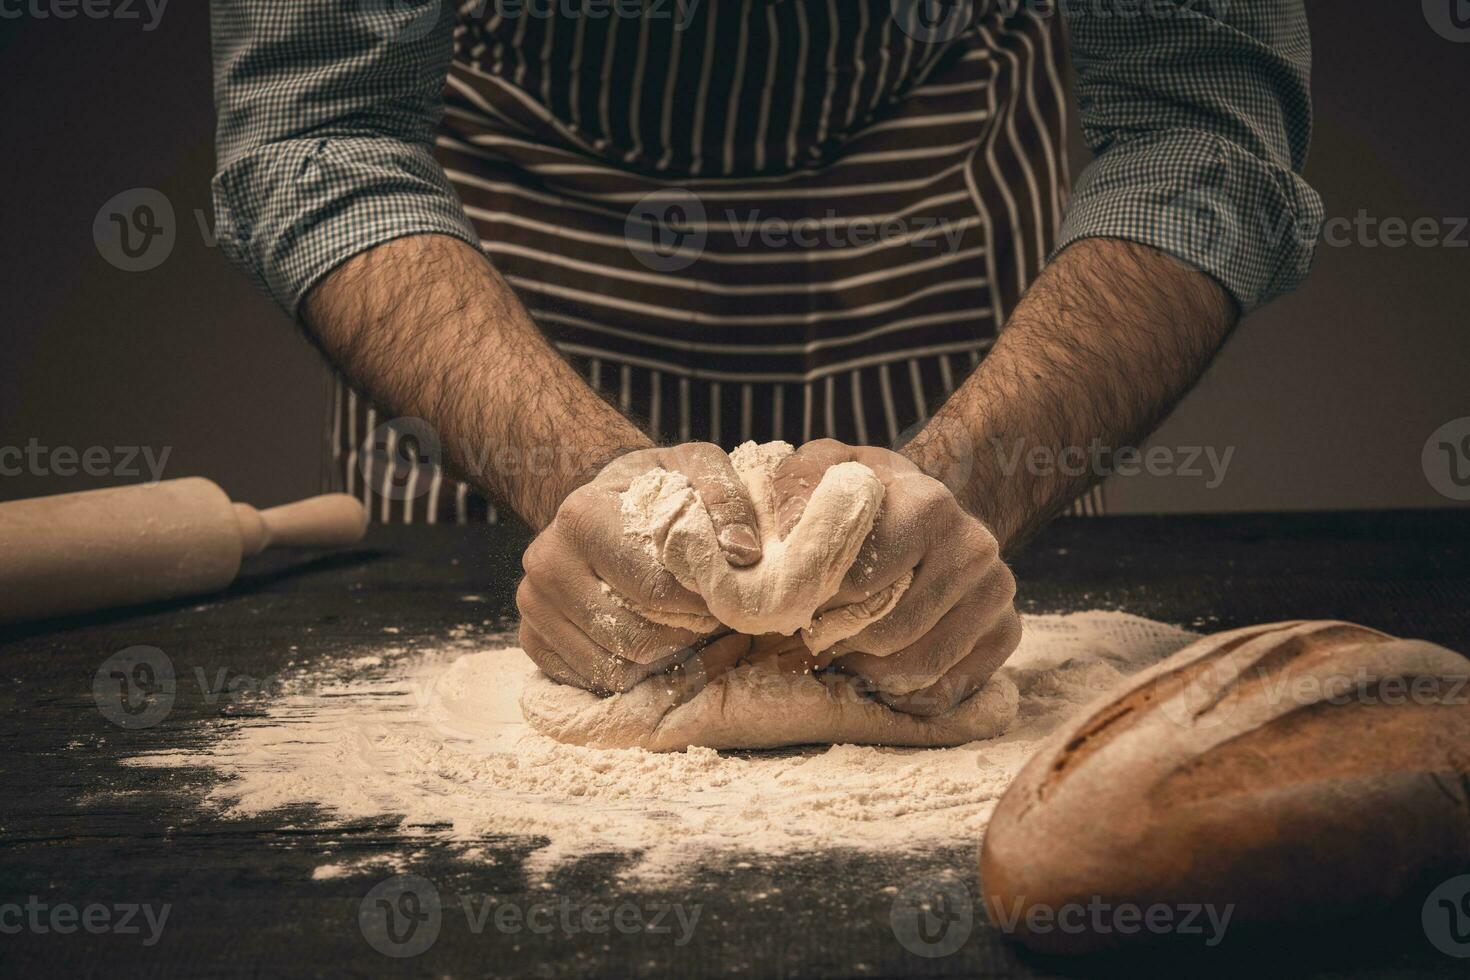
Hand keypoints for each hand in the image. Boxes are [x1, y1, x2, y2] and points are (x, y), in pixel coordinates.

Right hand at [517, 443, 762, 694]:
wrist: (604, 499)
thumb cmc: (655, 486)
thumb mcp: (696, 469)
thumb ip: (724, 500)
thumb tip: (743, 553)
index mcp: (583, 518)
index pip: (653, 591)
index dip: (701, 608)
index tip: (724, 602)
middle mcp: (547, 562)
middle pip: (631, 638)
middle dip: (683, 639)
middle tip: (709, 624)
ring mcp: (533, 603)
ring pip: (610, 669)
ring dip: (660, 663)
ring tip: (686, 634)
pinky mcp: (530, 636)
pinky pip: (588, 681)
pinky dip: (629, 677)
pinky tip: (654, 648)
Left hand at [771, 439, 1020, 714]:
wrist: (925, 507)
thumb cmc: (865, 494)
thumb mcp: (825, 471)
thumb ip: (795, 489)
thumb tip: (770, 542)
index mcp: (929, 505)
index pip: (859, 584)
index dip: (816, 603)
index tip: (797, 602)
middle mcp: (974, 548)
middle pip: (887, 634)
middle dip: (840, 641)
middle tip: (816, 632)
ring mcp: (996, 592)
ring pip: (917, 670)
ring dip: (868, 671)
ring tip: (845, 647)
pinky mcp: (1007, 630)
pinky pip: (946, 692)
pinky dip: (903, 694)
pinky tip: (879, 669)